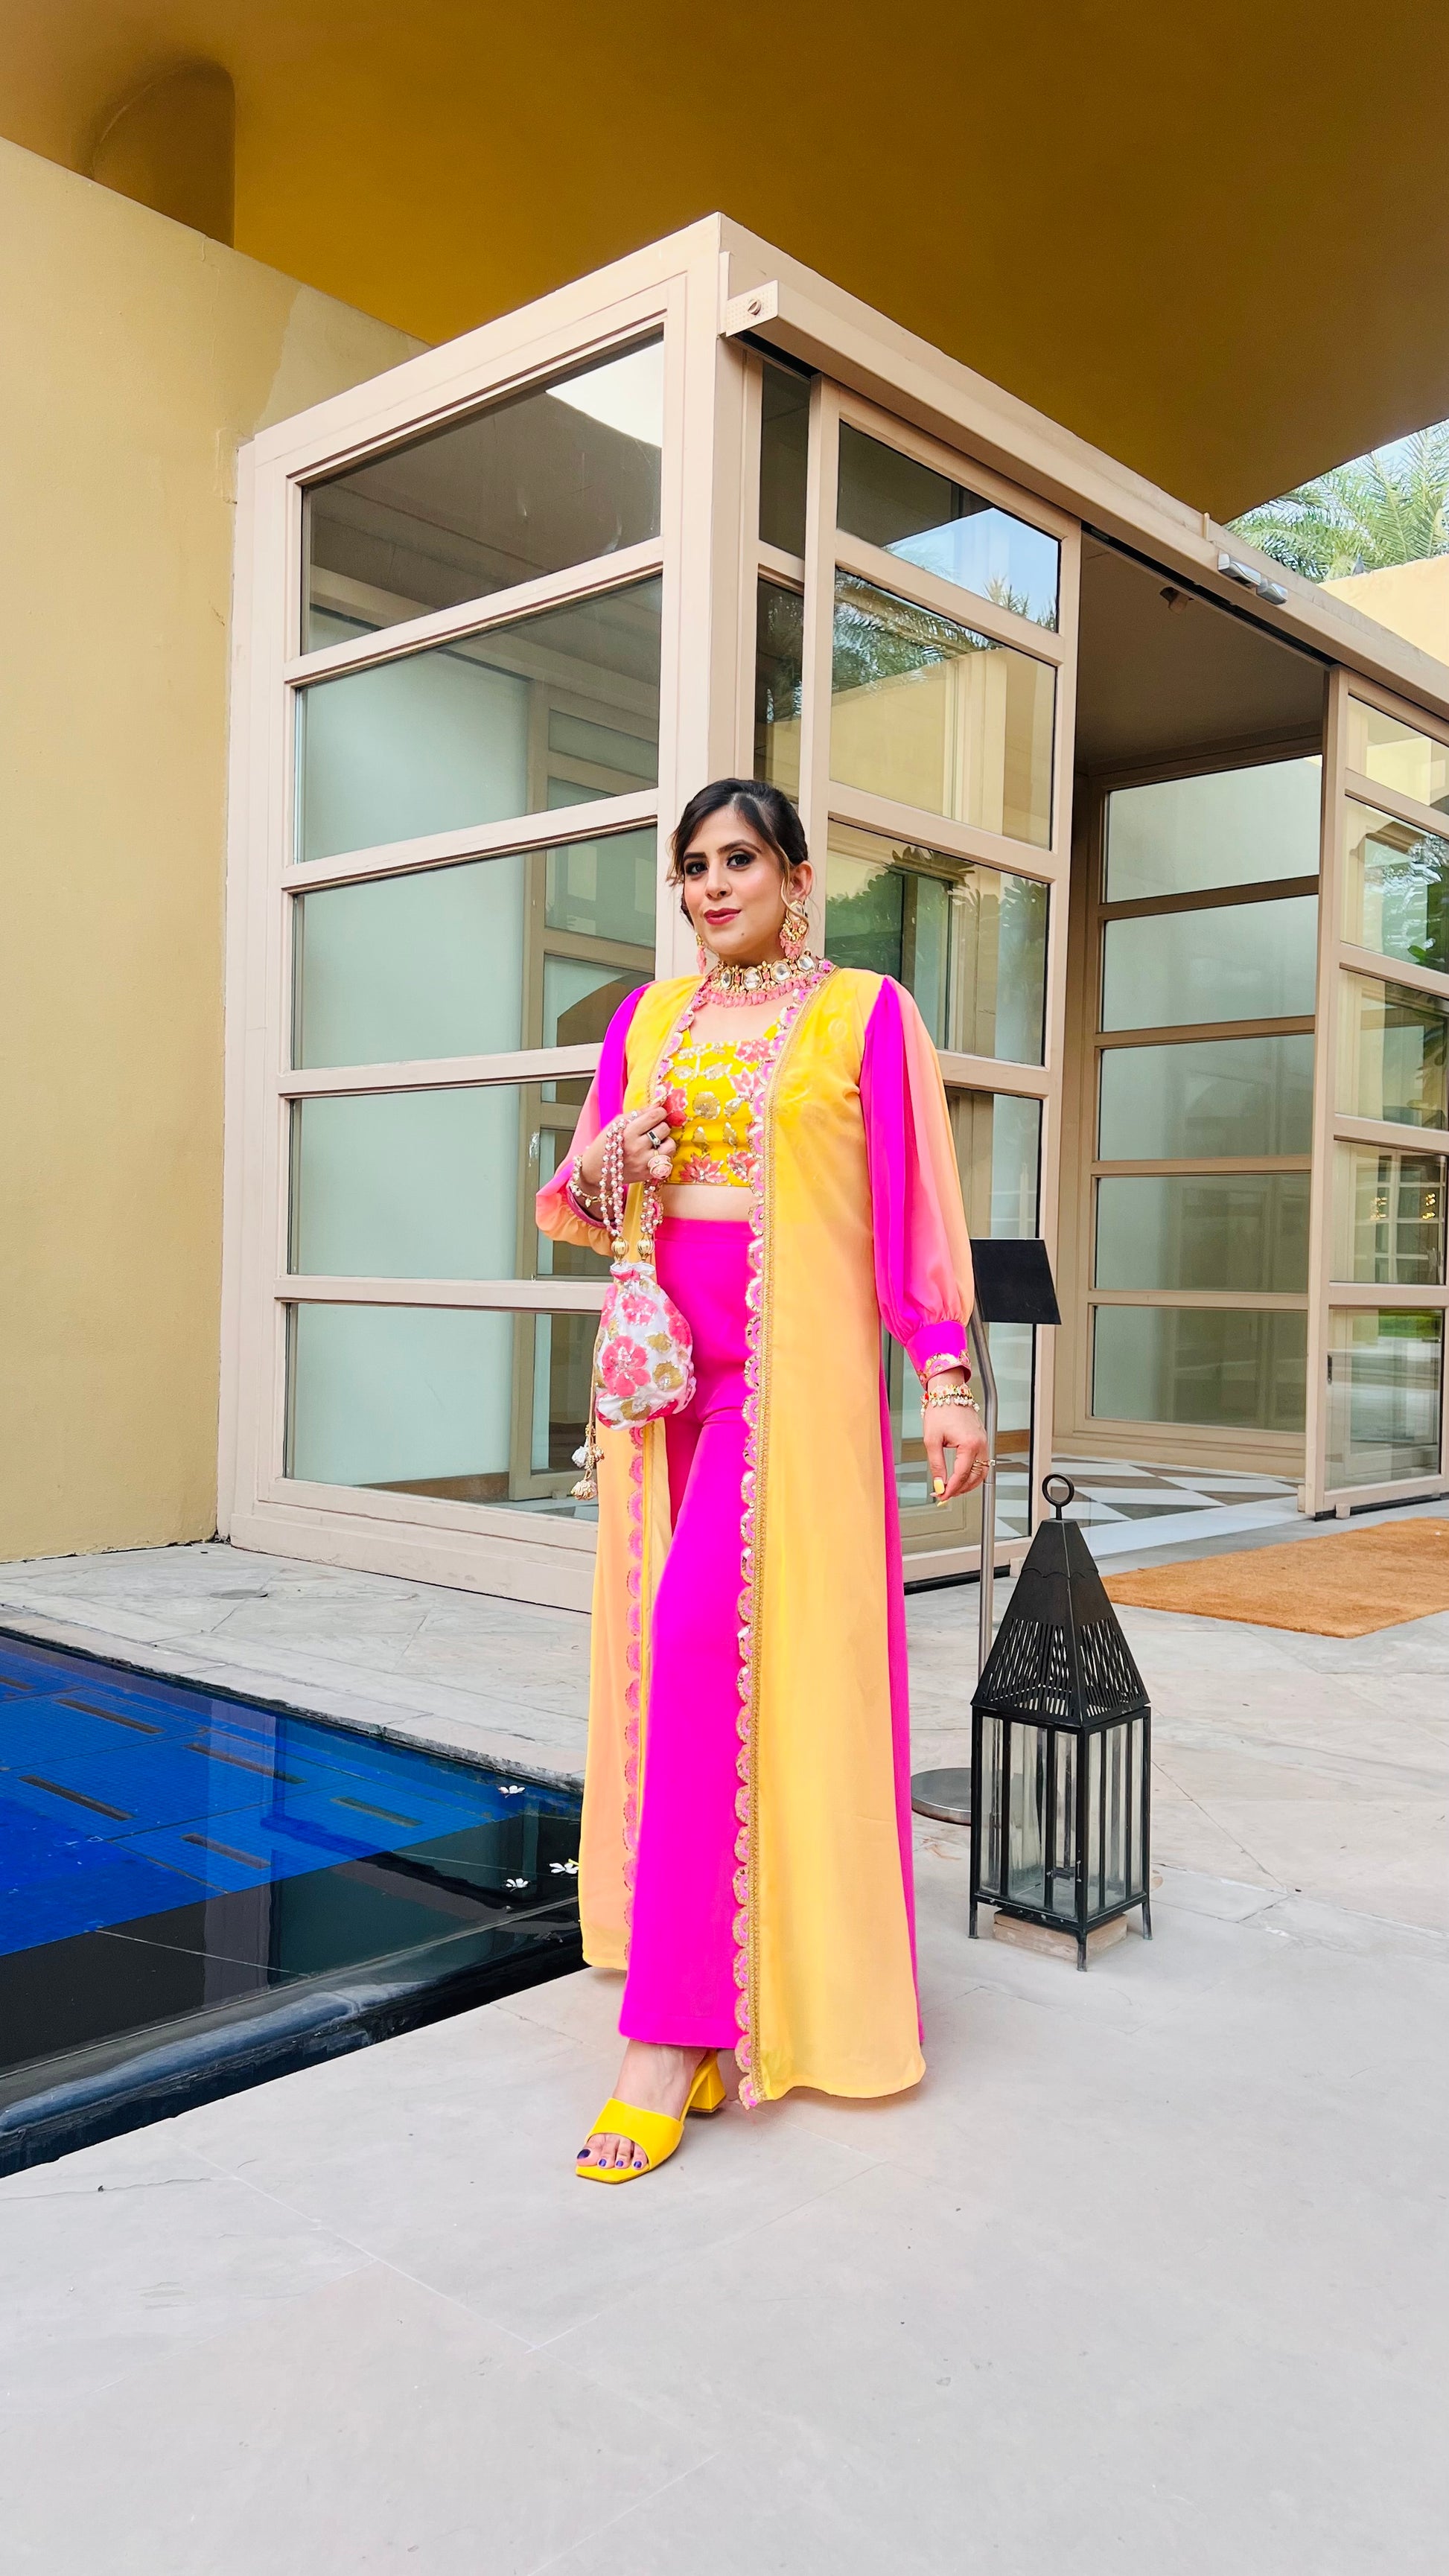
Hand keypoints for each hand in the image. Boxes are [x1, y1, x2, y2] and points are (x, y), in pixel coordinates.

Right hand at [577, 1100, 675, 1196]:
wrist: (595, 1170)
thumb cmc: (605, 1144)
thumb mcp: (616, 1124)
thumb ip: (639, 1113)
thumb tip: (658, 1104)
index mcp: (628, 1132)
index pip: (655, 1116)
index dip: (660, 1112)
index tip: (658, 1114)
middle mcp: (637, 1148)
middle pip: (664, 1129)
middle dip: (660, 1126)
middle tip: (653, 1129)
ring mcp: (644, 1163)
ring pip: (670, 1145)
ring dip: (665, 1141)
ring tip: (656, 1142)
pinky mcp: (649, 1174)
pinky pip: (667, 1160)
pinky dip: (663, 1155)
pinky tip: (654, 1153)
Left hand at [922, 1383, 988, 1504]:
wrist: (948, 1392)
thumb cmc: (941, 1410)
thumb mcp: (932, 1440)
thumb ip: (936, 1465)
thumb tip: (939, 1483)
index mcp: (970, 1444)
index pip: (962, 1475)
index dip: (951, 1489)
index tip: (941, 1496)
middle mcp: (981, 1444)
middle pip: (975, 1478)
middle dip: (960, 1489)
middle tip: (944, 1494)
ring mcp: (983, 1442)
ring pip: (981, 1473)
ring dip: (968, 1484)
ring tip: (951, 1488)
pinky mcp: (981, 1440)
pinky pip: (981, 1463)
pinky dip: (972, 1473)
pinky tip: (960, 1477)